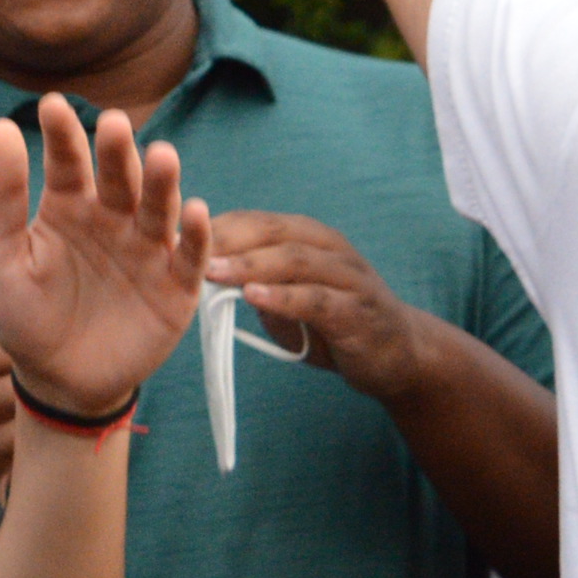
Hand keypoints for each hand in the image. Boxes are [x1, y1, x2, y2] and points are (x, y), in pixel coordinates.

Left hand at [0, 96, 210, 415]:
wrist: (58, 383)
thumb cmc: (26, 317)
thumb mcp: (4, 257)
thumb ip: (4, 197)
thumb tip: (1, 127)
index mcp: (69, 206)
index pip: (68, 161)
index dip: (62, 134)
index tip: (50, 105)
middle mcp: (112, 218)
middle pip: (119, 178)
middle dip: (118, 152)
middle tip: (114, 125)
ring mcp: (147, 250)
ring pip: (158, 208)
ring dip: (163, 183)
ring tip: (162, 157)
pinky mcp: (176, 286)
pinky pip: (189, 256)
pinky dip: (195, 235)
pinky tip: (194, 212)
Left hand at [201, 208, 431, 403]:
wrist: (399, 355)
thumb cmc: (337, 324)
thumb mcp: (291, 300)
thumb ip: (258, 285)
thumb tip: (208, 275)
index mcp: (311, 239)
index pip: (259, 221)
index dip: (219, 224)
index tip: (178, 232)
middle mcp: (331, 249)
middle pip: (274, 232)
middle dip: (229, 237)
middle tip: (186, 245)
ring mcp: (348, 278)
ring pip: (294, 260)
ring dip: (250, 265)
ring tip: (212, 271)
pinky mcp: (357, 311)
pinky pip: (316, 299)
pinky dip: (283, 297)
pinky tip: (254, 298)